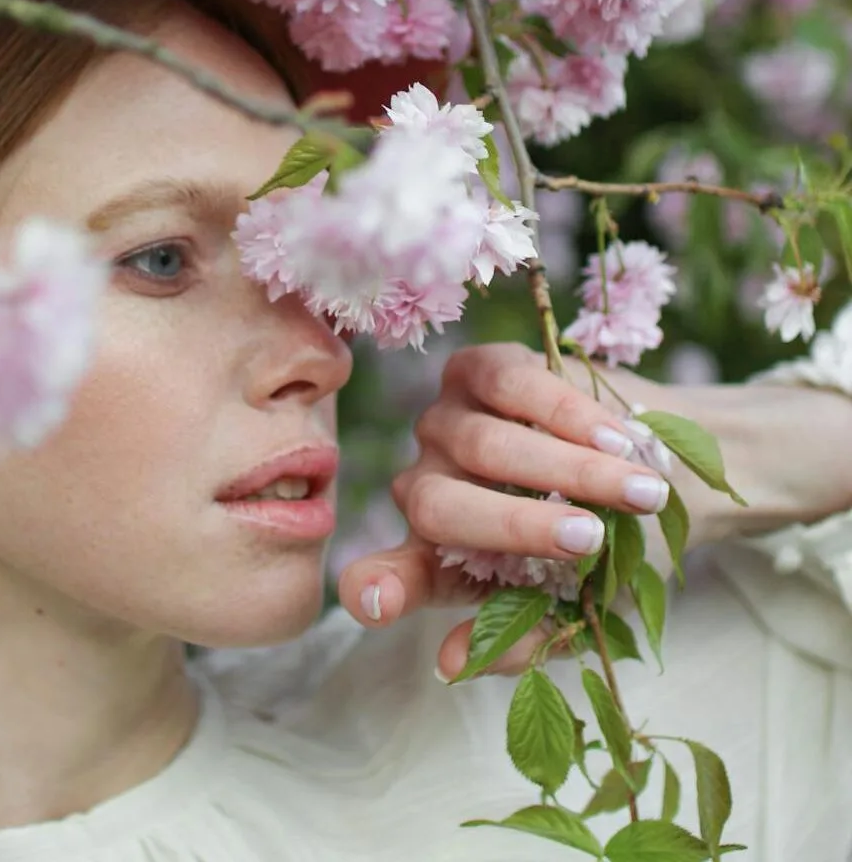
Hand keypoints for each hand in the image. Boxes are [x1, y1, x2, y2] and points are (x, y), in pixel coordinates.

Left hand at [335, 342, 672, 676]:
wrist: (657, 472)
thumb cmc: (608, 546)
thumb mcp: (572, 606)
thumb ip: (519, 637)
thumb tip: (450, 665)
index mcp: (436, 556)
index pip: (387, 576)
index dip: (378, 588)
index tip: (378, 604)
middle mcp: (424, 487)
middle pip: (441, 506)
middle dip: (519, 526)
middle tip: (591, 538)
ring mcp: (445, 424)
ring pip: (484, 446)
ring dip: (567, 471)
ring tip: (638, 492)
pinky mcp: (478, 370)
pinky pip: (510, 386)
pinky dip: (568, 415)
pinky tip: (617, 439)